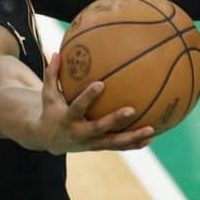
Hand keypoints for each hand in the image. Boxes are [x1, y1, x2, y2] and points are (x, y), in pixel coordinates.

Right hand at [37, 55, 154, 154]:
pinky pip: (119, 147)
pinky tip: (151, 137)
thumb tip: (56, 52)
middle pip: (100, 128)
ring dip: (133, 137)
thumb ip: (52, 74)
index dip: (88, 97)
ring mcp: (91, 143)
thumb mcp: (48, 94)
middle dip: (115, 120)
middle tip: (132, 109)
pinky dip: (135, 144)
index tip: (100, 84)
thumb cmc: (51, 110)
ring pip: (114, 142)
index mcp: (68, 118)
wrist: (49, 140)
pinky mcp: (99, 147)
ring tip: (152, 130)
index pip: (78, 107)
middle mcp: (80, 133)